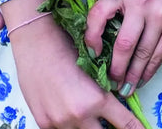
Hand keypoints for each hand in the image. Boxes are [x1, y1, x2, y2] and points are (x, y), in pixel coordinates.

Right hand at [9, 15, 143, 128]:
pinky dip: (68, 123)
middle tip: (111, 121)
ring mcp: (60, 122)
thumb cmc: (66, 47)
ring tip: (86, 110)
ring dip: (88, 125)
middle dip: (109, 128)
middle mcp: (79, 115)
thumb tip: (115, 102)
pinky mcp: (44, 124)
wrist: (36, 42)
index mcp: (96, 99)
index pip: (125, 124)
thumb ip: (103, 91)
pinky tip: (67, 109)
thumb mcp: (93, 68)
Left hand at [84, 0, 161, 93]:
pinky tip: (141, 81)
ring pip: (141, 54)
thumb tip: (101, 51)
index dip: (91, 36)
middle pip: (124, 43)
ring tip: (125, 88)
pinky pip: (157, 57)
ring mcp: (160, 15)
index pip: (99, 12)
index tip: (93, 54)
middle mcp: (142, 2)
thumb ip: (120, 15)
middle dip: (116, 68)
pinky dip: (147, 73)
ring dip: (132, 76)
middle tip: (111, 82)